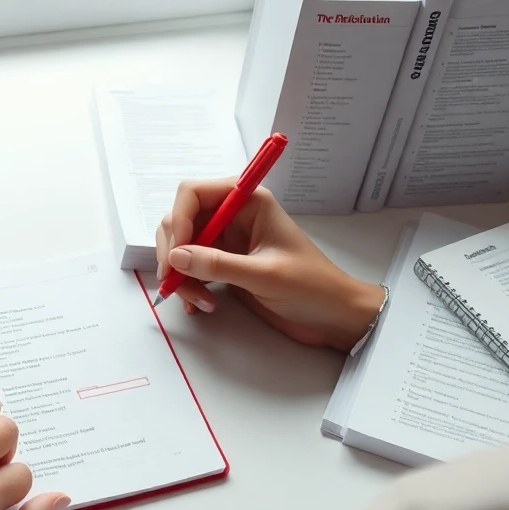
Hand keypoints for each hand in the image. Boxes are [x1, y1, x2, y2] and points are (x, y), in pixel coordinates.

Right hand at [155, 179, 384, 350]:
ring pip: (182, 247)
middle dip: (175, 253)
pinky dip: (188, 285)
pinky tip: (200, 304)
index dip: (178, 220)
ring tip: (199, 301)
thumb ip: (217, 264)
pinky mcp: (225, 263)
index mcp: (248, 202)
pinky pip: (191, 267)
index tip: (176, 255)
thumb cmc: (311, 288)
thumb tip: (176, 256)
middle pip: (181, 220)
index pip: (193, 193)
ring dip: (181, 275)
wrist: (333, 316)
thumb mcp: (264, 275)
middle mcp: (234, 215)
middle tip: (177, 284)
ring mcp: (228, 240)